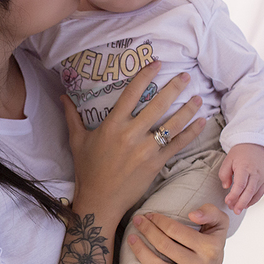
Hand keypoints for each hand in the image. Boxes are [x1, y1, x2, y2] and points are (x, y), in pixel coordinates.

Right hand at [61, 62, 207, 220]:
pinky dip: (191, 133)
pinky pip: (177, 145)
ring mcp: (146, 149)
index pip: (131, 94)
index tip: (157, 64)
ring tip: (198, 98)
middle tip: (186, 76)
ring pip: (172, 124)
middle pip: (158, 105)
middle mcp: (131, 134)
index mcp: (112, 125)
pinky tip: (201, 122)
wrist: (100, 200)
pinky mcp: (156, 163)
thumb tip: (63, 97)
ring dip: (188, 109)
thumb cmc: (87, 170)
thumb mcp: (77, 141)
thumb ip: (72, 117)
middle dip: (174, 88)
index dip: (145, 76)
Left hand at [124, 205, 227, 263]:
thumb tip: (193, 215)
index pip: (176, 231)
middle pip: (165, 247)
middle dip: (147, 230)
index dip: (158, 220)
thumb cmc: (211, 238)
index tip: (148, 215)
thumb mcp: (219, 221)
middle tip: (136, 221)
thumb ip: (210, 212)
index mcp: (212, 248)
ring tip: (131, 238)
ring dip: (140, 251)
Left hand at [219, 143, 263, 213]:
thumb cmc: (238, 154)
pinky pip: (260, 192)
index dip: (234, 195)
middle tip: (234, 211)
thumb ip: (224, 174)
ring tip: (237, 209)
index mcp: (245, 167)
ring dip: (246, 203)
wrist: (254, 146)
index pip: (240, 184)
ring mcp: (263, 176)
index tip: (227, 202)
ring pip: (256, 193)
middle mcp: (256, 173)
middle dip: (241, 203)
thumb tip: (226, 187)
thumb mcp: (228, 160)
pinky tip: (245, 204)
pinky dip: (253, 200)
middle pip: (249, 191)